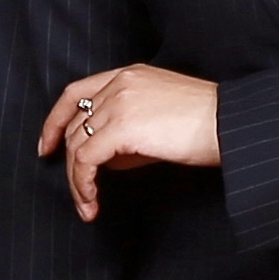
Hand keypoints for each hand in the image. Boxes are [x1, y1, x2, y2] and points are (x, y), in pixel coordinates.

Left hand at [40, 64, 221, 220]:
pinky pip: (86, 161)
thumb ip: (127, 130)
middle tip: (78, 192)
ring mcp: (119, 102)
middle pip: (74, 124)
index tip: (47, 147)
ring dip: (78, 182)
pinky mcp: (121, 127)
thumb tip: (101, 160)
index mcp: (130, 74)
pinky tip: (93, 202)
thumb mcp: (159, 118)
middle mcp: (120, 83)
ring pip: (76, 146)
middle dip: (69, 163)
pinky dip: (84, 185)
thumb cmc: (208, 124)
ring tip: (89, 205)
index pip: (76, 93)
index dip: (55, 121)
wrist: (231, 124)